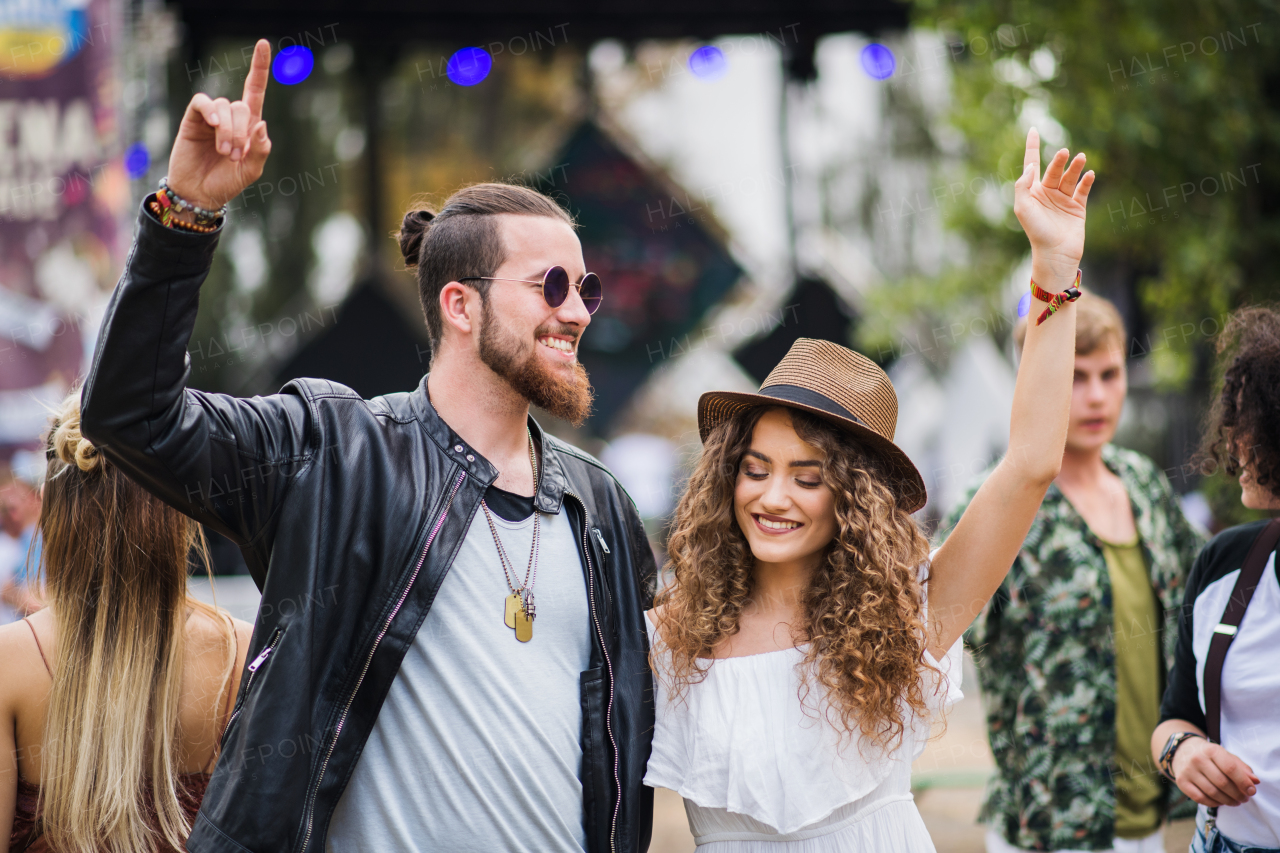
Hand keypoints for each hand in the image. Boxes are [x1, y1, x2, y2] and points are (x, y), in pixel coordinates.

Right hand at [167, 39, 272, 210]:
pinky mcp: (193, 119)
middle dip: (241, 132)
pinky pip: (203, 102)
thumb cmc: (227, 182)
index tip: (264, 43)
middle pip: (242, 106)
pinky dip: (211, 111)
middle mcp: (230, 118)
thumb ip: (261, 150)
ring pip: (225, 106)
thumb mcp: (251, 171)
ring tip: (224, 153)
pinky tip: (214, 125)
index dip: (259, 69)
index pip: (255, 92)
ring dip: (228, 131)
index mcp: (248, 127)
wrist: (200, 194)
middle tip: (234, 156)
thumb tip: (261, 124)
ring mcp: (211, 118)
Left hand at [1013, 127, 1093, 285]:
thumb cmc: (1035, 232)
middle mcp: (1047, 194)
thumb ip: (1023, 185)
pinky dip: (1086, 181)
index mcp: (1031, 193)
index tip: (1033, 129)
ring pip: (1070, 178)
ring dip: (1075, 167)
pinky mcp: (1077, 208)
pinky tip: (1089, 174)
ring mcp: (1063, 201)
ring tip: (1080, 158)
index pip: (1032, 165)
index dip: (1032, 147)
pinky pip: (1083, 190)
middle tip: (1064, 152)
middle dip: (1059, 161)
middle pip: (1053, 170)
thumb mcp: (1022, 207)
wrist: (1055, 253)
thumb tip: (1031, 165)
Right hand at [1172, 737, 1259, 806]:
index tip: (1251, 791)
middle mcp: (1197, 759)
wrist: (1183, 750)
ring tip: (1235, 802)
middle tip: (1244, 799)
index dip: (1243, 782)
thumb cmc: (1210, 755)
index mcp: (1211, 750)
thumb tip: (1254, 782)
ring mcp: (1187, 771)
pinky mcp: (1181, 782)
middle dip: (1237, 794)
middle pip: (1222, 782)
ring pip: (1212, 792)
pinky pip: (1200, 798)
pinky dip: (1213, 803)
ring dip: (1228, 801)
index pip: (1230, 768)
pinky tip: (1220, 802)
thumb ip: (1241, 768)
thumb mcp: (1226, 755)